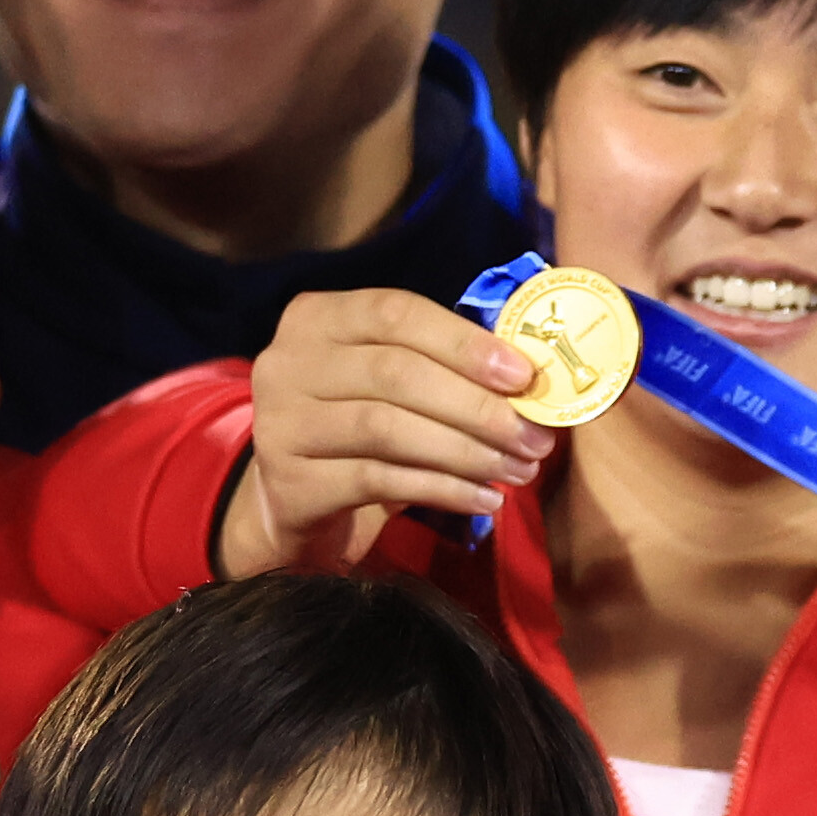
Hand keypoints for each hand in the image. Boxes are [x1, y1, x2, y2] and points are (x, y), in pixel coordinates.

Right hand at [219, 288, 547, 572]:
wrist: (297, 503)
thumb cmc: (361, 431)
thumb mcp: (393, 385)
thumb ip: (444, 367)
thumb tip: (533, 379)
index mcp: (318, 318)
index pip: (395, 313)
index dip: (463, 342)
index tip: (524, 376)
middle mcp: (288, 361)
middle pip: (395, 373)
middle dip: (477, 407)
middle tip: (535, 437)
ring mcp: (281, 422)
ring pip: (387, 429)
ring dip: (467, 451)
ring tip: (519, 470)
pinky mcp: (290, 482)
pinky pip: (379, 481)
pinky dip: (443, 489)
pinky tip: (484, 499)